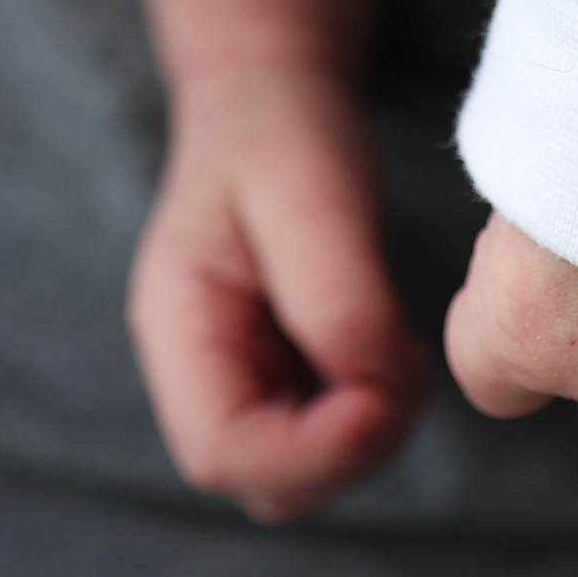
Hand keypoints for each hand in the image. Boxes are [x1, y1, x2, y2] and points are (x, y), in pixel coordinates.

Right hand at [127, 57, 428, 523]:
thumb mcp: (309, 191)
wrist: (270, 97)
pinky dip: (374, 413)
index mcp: (176, 324)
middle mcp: (196, 371)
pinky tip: (387, 343)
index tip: (382, 394)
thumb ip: (337, 296)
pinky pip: (329, 441)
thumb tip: (371, 392)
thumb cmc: (279, 131)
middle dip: (350, 447)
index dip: (311, 450)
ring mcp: (238, 383)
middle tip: (401, 361)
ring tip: (397, 344)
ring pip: (305, 475)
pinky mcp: (281, 384)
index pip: (222, 451)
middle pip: (265, 479)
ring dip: (369, 433)